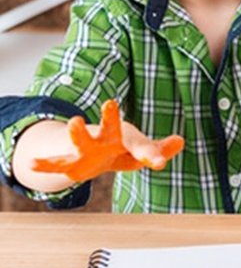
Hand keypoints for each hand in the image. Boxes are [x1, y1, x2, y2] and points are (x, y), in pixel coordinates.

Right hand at [31, 99, 183, 181]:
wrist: (89, 153)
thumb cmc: (120, 150)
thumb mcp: (139, 151)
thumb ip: (158, 148)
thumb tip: (181, 141)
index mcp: (125, 139)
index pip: (140, 144)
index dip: (151, 153)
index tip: (160, 162)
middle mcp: (105, 140)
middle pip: (110, 130)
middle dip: (110, 119)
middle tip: (110, 104)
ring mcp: (86, 149)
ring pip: (81, 141)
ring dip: (77, 133)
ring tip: (74, 122)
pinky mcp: (69, 162)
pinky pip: (56, 164)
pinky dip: (45, 164)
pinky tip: (31, 164)